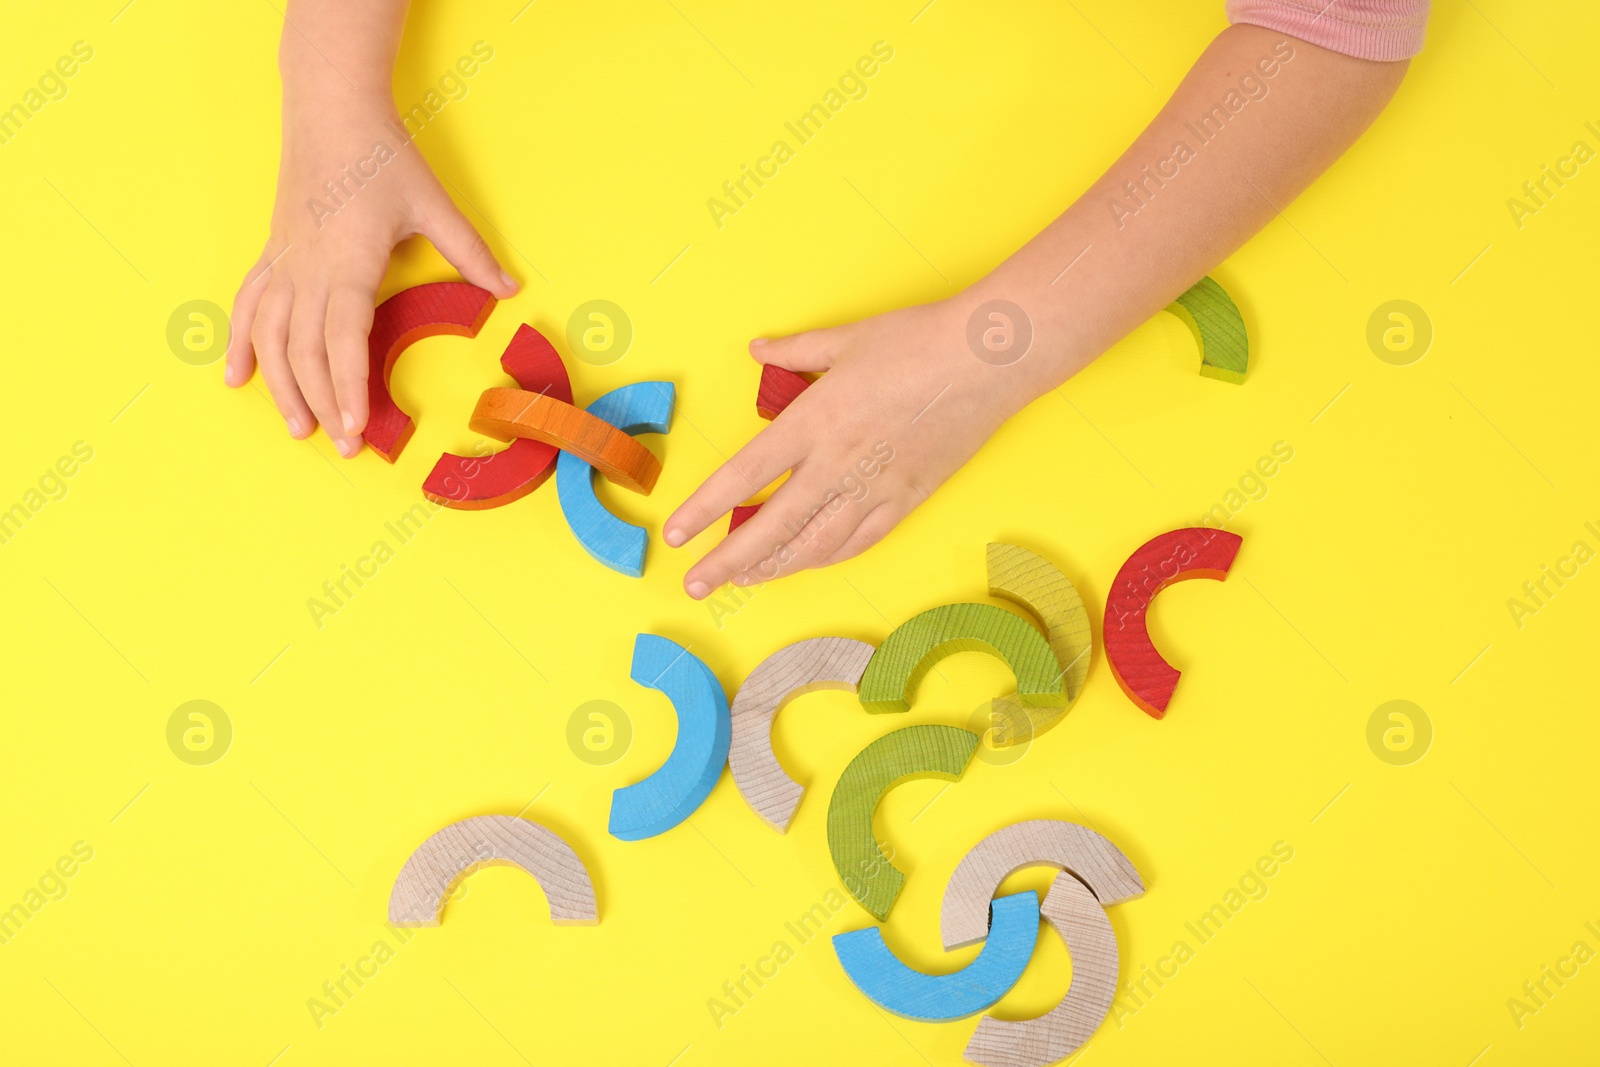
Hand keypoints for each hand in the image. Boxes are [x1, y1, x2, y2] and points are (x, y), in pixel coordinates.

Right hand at [224, 89, 516, 454]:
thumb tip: (511, 289)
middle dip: (321, 403)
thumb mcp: (435, 205)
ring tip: (298, 427)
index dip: (347, 386)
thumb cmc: (383, 155)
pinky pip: (247, 304)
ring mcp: (285, 260)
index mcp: (349, 262)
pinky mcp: (273, 251)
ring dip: (280, 385)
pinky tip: (236, 376)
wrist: (331, 108)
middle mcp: (309, 268)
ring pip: (269, 336)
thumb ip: (471, 253)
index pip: (343, 339)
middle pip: (303, 350)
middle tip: (343, 446)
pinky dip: (239, 343)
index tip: (356, 426)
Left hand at [665, 299, 1038, 597]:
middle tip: (697, 585)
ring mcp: (875, 488)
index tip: (678, 533)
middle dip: (728, 562)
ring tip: (746, 578)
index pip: (743, 475)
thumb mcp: (846, 339)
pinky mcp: (908, 499)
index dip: (705, 509)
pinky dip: (827, 556)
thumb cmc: (917, 340)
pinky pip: (859, 541)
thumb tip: (758, 347)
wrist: (988, 360)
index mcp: (813, 421)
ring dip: (775, 567)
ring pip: (814, 545)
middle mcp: (838, 464)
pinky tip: (807, 562)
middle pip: (771, 527)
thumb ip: (795, 350)